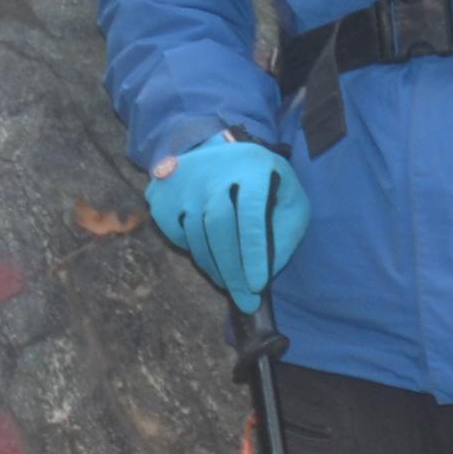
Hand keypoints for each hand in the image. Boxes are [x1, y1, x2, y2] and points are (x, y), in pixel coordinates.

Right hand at [146, 136, 307, 312]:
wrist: (221, 153)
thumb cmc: (264, 186)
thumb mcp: (290, 203)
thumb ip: (285, 236)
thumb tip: (263, 275)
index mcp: (253, 166)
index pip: (251, 212)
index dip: (254, 251)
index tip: (258, 286)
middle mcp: (215, 168)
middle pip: (217, 224)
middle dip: (232, 270)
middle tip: (246, 300)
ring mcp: (184, 179)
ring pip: (195, 233)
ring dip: (215, 267)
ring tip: (231, 282)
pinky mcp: (162, 191)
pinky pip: (176, 234)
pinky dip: (194, 253)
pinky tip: (211, 254)